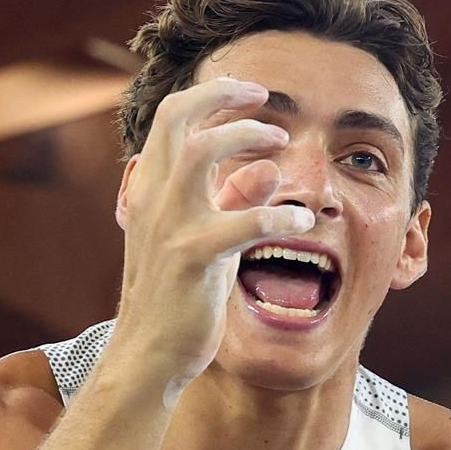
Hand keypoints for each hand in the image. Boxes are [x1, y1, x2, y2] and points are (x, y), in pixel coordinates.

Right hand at [107, 77, 317, 391]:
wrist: (148, 356)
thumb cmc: (176, 298)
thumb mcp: (203, 238)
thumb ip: (230, 200)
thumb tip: (265, 167)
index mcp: (150, 191)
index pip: (170, 119)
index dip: (210, 95)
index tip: (250, 94)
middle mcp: (152, 200)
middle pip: (176, 118)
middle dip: (222, 95)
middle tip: (264, 98)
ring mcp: (168, 228)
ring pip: (198, 153)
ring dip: (245, 136)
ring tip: (281, 141)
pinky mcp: (192, 261)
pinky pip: (242, 222)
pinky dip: (277, 213)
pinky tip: (301, 219)